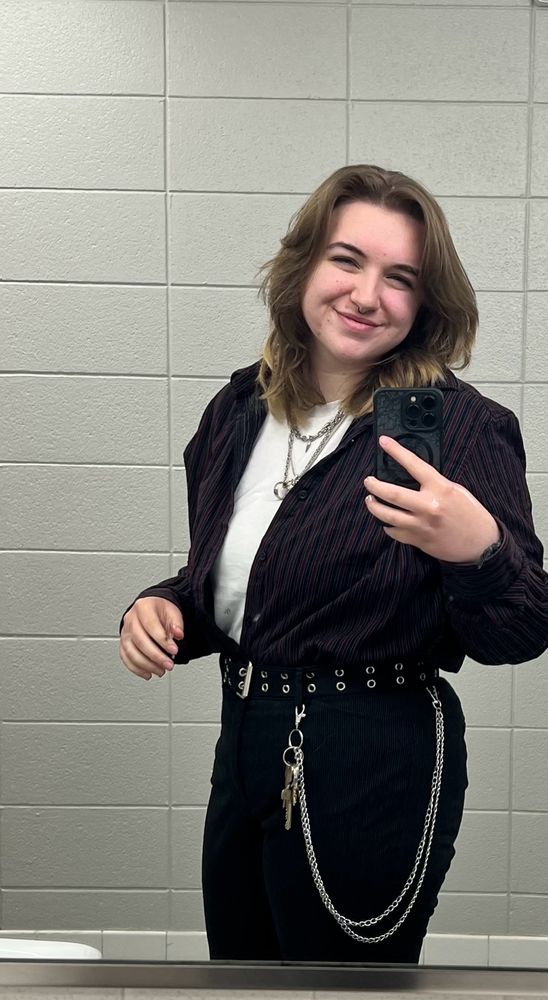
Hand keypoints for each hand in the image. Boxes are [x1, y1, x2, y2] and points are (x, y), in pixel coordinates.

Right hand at [119, 597, 184, 679]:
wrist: (151, 608)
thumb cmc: (161, 610)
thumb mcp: (172, 611)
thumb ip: (176, 623)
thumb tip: (178, 634)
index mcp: (143, 607)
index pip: (150, 625)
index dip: (162, 640)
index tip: (174, 650)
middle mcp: (130, 619)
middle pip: (139, 641)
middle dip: (156, 656)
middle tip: (169, 665)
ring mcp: (125, 632)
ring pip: (131, 652)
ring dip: (147, 665)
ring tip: (161, 671)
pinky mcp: (123, 643)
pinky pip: (126, 658)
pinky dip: (136, 669)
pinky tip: (148, 673)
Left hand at [364, 435, 500, 563]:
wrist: (481, 543)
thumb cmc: (470, 514)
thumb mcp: (456, 490)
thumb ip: (435, 483)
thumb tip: (412, 476)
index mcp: (441, 488)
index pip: (414, 464)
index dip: (396, 451)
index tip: (384, 442)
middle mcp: (429, 506)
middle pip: (393, 494)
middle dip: (375, 485)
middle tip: (369, 481)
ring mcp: (422, 525)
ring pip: (388, 516)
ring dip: (374, 506)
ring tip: (370, 500)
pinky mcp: (419, 540)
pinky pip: (395, 533)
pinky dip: (387, 526)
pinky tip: (386, 521)